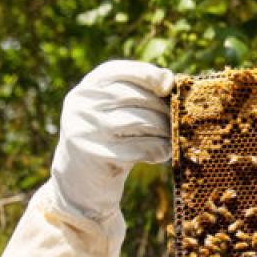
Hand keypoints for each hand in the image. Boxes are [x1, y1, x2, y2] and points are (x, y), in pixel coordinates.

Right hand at [51, 60, 174, 221]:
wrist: (80, 185)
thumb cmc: (106, 144)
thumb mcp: (111, 115)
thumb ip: (133, 97)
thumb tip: (169, 80)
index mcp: (86, 89)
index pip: (119, 71)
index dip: (147, 74)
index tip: (168, 85)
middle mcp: (82, 105)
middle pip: (134, 96)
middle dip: (161, 108)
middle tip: (176, 121)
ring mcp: (86, 130)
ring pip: (140, 121)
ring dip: (163, 130)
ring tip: (171, 138)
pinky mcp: (96, 155)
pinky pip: (139, 147)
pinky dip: (158, 149)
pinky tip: (161, 154)